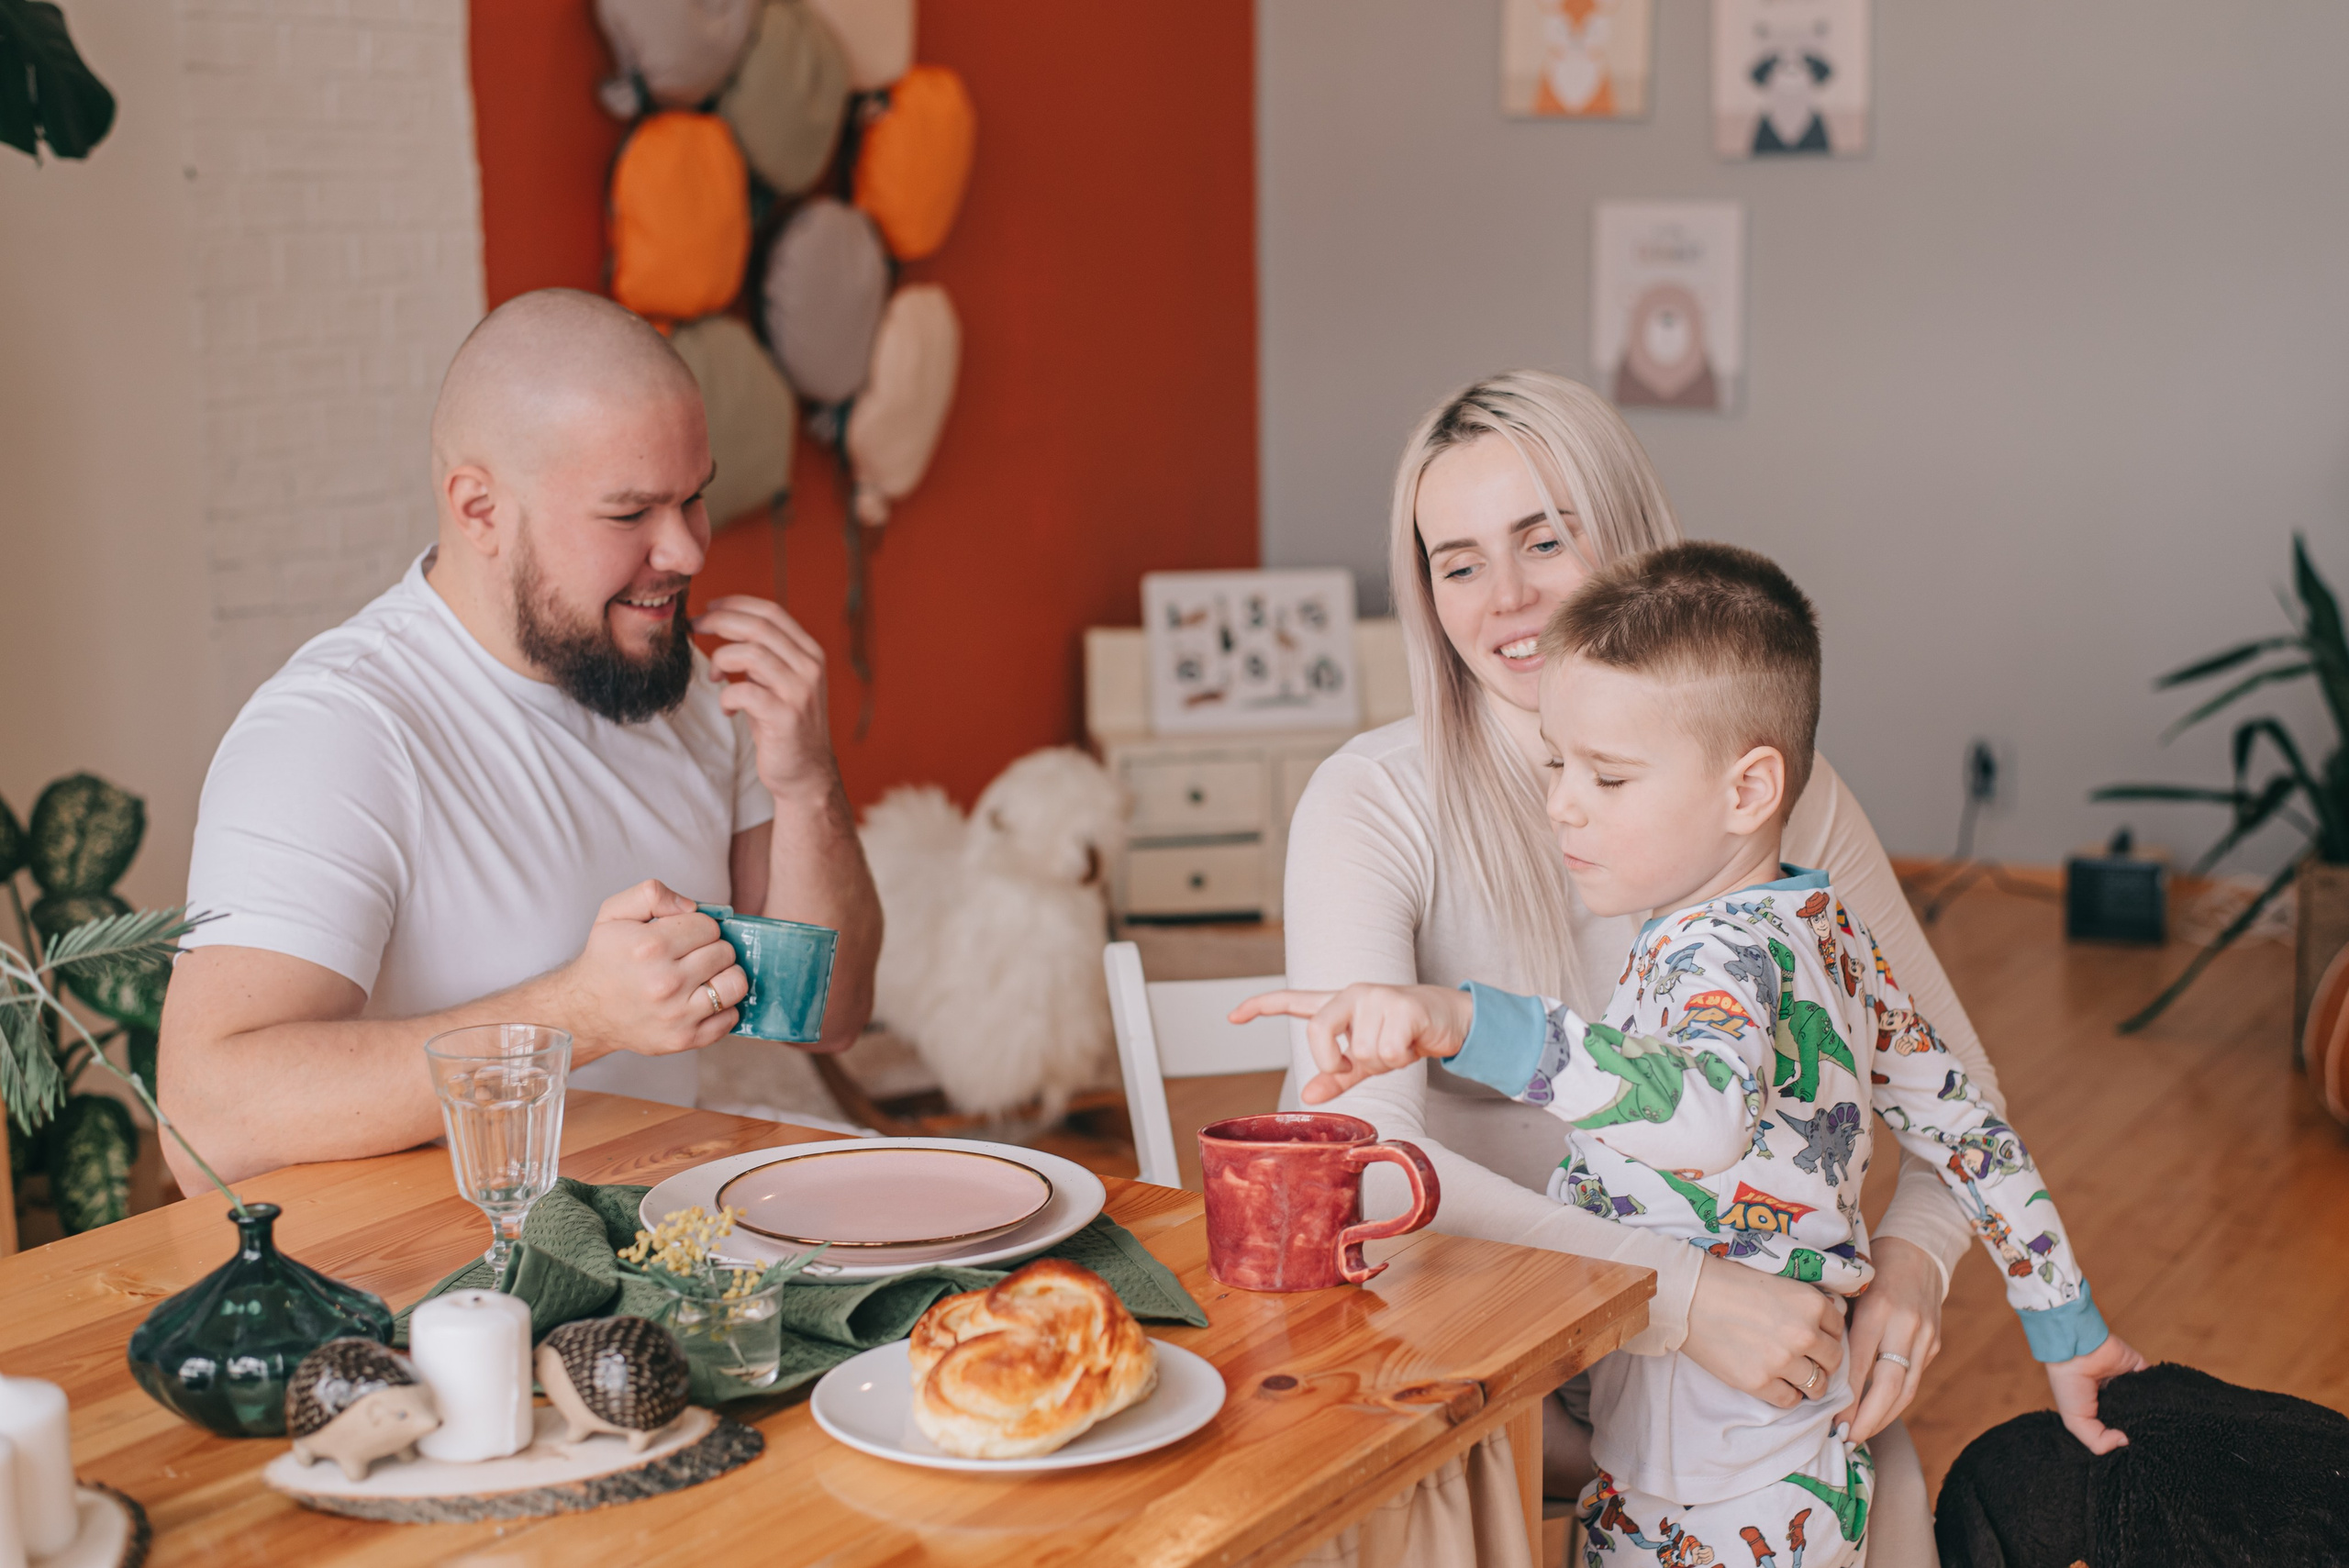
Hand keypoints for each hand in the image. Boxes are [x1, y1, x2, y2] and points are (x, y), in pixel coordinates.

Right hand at [558, 880, 745, 1055]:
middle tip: (691, 956)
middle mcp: (665, 982)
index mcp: (650, 946)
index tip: (683, 936)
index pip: (709, 926)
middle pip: (725, 953)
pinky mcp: (684, 1039)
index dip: (698, 927)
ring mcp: (677, 1014)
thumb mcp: (614, 912)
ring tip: (705, 976)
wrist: (586, 1011)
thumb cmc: (606, 958)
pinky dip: (724, 1007)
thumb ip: (652, 894)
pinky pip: (731, 1018)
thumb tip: (691, 906)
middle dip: (712, 949)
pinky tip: (702, 1000)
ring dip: (725, 976)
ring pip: (735, 984)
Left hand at [693, 596, 837, 801]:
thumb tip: (722, 623)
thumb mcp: (777, 682)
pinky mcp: (786, 716)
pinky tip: (728, 709)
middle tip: (695, 627)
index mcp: (810, 653)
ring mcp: (800, 691)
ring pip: (751, 654)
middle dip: (720, 621)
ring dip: (721, 660)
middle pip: (759, 627)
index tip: (709, 607)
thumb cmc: (783, 726)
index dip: (736, 604)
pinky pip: (744, 691)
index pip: (772, 613)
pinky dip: (727, 696)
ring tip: (715, 676)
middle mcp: (810, 667)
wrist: (805, 773)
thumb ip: (763, 655)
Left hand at [1230, 984, 1475, 1103]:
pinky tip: (1412, 1042)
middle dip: (1332, 1060)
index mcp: (1338, 1004)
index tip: (1232, 1016)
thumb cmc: (1404, 1035)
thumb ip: (1336, 1076)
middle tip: (1354, 1065)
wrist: (1451, 1020)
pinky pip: (1387, 1051)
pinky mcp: (1403, 1005)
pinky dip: (1400, 1058)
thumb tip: (1307, 1096)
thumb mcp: (1366, 1060)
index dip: (1260, 1007)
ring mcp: (1377, 997)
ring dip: (1382, 1061)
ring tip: (1398, 1045)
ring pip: (1361, 1051)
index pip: (1293, 1001)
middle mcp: (1353, 994)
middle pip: (1319, 1032)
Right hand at [1679, 1253, 1847, 1409]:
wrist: (1688, 1296)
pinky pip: (1789, 1400)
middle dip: (1822, 1360)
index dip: (1826, 1333)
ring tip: (1793, 1376)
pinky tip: (1776, 1383)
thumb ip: (1804, 1304)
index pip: (1839, 1328)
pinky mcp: (1759, 1382)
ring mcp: (1783, 1361)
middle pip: (1833, 1360)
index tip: (1813, 1336)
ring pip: (1817, 1385)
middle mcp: (1805, 1333)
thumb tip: (1822, 1326)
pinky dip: (1787, 1395)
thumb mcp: (1777, 1282)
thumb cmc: (1728, 1282)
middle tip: (1806, 1358)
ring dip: (1809, 1382)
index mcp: (1812, 1303)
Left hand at [1837, 1235, 1944, 1440]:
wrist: (1918, 1250)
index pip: (1862, 1364)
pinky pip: (1914, 1380)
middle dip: (1868, 1419)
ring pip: (1907, 1389)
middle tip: (1846, 1439)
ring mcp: (1925, 1337)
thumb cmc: (1870, 1268)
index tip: (1832, 1422)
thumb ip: (1838, 1325)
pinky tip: (1877, 1415)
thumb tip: (1817, 1368)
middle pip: (1890, 1385)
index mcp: (1879, 1310)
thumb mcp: (1849, 1288)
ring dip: (1884, 1418)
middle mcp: (1906, 1326)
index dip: (1849, 1398)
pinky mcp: (1935, 1344)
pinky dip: (1896, 1402)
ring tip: (1860, 1436)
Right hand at [2047, 1331, 2148, 1453]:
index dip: (2122, 1437)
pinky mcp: (2138, 1367)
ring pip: (2146, 1400)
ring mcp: (2126, 1381)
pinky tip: (2164, 1405)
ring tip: (2159, 1424)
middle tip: (2148, 1440)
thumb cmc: (2069, 1385)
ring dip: (2152, 1410)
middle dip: (2138, 1426)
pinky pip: (2154, 1381)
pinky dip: (2160, 1391)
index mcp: (2097, 1407)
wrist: (2076, 1352)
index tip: (2132, 1450)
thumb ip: (2098, 1441)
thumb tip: (2126, 1441)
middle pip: (2132, 1414)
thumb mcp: (2075, 1422)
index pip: (2114, 1426)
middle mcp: (2113, 1395)